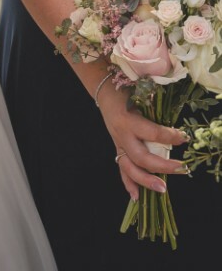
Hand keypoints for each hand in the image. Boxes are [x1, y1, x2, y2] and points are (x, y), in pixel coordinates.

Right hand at [97, 81, 188, 198]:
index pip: (151, 132)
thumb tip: (173, 111)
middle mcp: (121, 135)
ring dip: (146, 181)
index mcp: (127, 120)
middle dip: (162, 166)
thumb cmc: (125, 91)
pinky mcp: (118, 150)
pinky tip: (137, 197)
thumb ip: (154, 103)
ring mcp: (118, 144)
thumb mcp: (138, 93)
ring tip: (162, 189)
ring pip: (130, 168)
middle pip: (141, 157)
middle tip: (181, 168)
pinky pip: (122, 170)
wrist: (105, 93)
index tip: (183, 138)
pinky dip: (129, 184)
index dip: (169, 136)